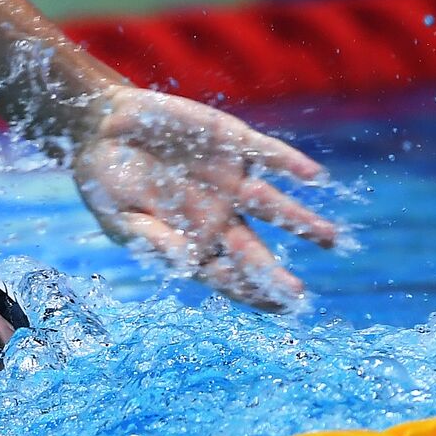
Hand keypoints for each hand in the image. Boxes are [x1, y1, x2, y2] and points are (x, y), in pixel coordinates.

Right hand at [71, 86, 336, 310]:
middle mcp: (217, 216)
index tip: (273, 308)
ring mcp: (228, 180)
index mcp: (189, 240)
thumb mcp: (119, 216)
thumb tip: (187, 265)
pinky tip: (314, 177)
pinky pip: (268, 155)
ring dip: (303, 222)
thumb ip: (152, 240)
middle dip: (276, 276)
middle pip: (254, 252)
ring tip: (332, 239)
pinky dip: (289, 164)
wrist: (102, 127)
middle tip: (299, 297)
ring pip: (274, 206)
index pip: (226, 275)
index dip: (248, 292)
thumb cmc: (105, 180)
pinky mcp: (232, 143)